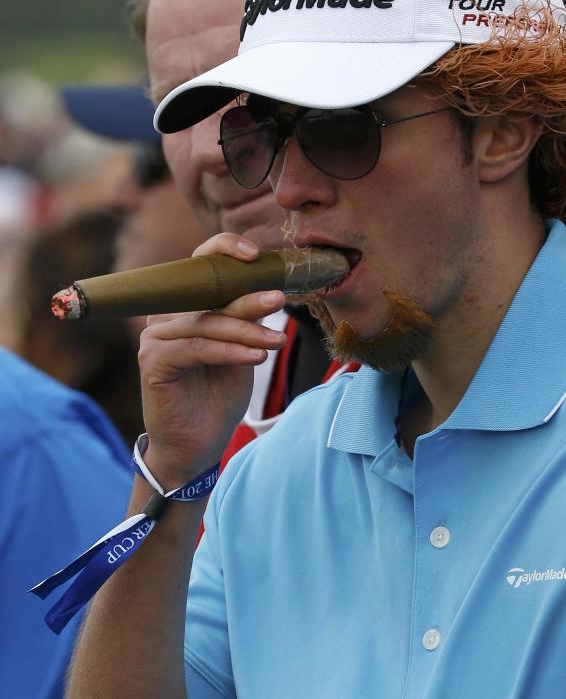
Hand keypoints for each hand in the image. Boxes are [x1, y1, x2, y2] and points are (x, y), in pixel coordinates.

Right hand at [137, 233, 286, 487]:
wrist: (195, 447)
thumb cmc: (216, 398)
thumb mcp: (240, 353)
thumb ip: (247, 323)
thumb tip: (272, 291)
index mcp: (185, 309)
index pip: (201, 266)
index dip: (225, 251)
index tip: (257, 255)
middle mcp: (166, 318)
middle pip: (208, 296)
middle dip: (248, 298)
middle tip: (279, 299)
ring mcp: (156, 338)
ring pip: (207, 324)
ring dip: (247, 331)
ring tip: (278, 340)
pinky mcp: (153, 362)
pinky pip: (198, 349)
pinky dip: (230, 352)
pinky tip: (257, 358)